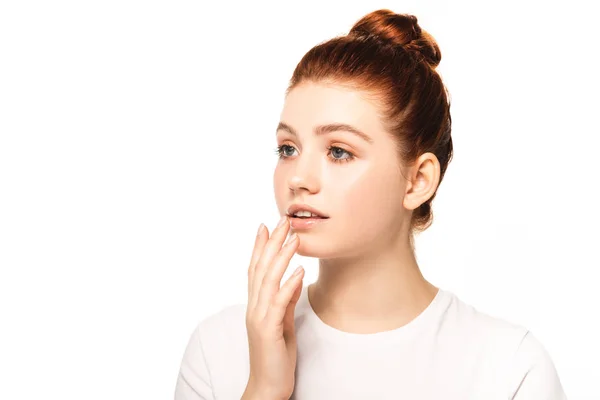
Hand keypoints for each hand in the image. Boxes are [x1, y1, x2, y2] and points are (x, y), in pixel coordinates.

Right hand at [244, 216, 303, 399]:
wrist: (268, 386)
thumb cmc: (275, 355)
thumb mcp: (282, 322)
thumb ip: (286, 300)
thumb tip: (295, 277)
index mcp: (256, 304)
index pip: (255, 269)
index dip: (259, 246)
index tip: (266, 225)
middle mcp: (254, 307)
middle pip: (261, 268)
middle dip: (271, 243)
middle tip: (282, 221)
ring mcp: (259, 318)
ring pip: (268, 281)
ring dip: (281, 258)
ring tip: (293, 239)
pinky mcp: (268, 331)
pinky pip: (279, 304)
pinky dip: (289, 286)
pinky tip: (299, 271)